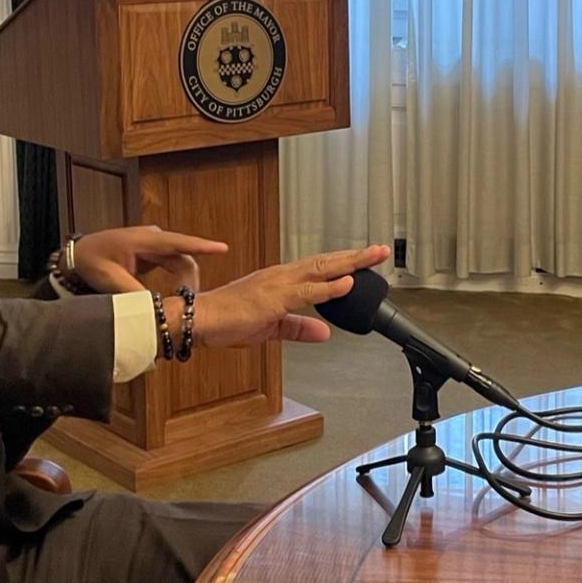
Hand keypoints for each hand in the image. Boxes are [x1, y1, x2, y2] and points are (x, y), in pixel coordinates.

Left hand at [69, 226, 228, 294]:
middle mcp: (153, 238)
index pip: (178, 242)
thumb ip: (134, 292)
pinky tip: (178, 296)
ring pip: (180, 262)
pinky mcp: (153, 253)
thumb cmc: (91, 262)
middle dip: (191, 280)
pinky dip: (178, 280)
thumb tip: (156, 307)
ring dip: (185, 282)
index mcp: (143, 240)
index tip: (223, 249)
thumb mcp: (110, 280)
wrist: (78, 255)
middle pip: (184, 257)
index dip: (202, 246)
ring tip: (183, 303)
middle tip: (190, 304)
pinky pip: (173, 265)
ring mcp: (154, 244)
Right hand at [178, 244, 390, 347]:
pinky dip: (327, 288)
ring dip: (348, 264)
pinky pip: (304, 292)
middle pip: (326, 262)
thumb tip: (325, 333)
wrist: (200, 319)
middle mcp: (282, 276)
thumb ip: (299, 329)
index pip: (320, 268)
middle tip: (381, 249)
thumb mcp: (272, 329)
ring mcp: (278, 284)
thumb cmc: (228, 320)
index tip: (367, 259)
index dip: (345, 263)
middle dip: (355, 256)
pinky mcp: (272, 299)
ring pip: (320, 270)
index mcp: (282, 281)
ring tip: (372, 257)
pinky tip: (345, 284)